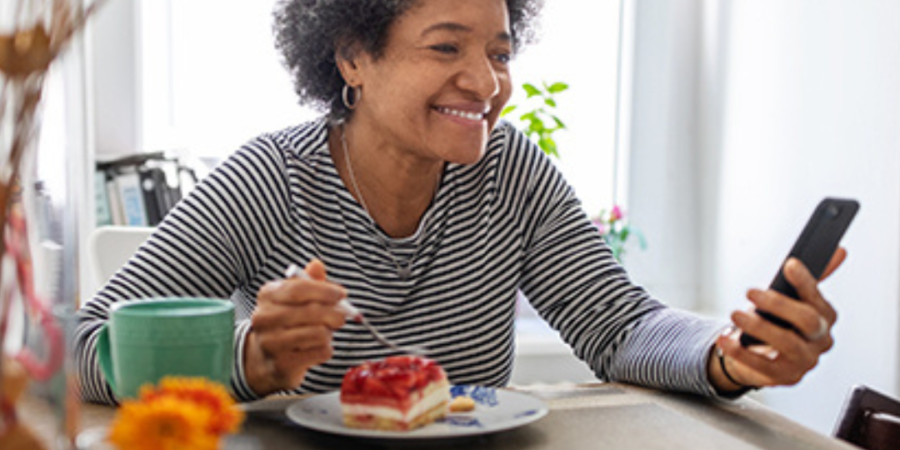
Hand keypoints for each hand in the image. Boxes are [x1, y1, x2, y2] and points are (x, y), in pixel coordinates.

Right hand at [244, 259, 345, 395]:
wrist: (265, 358)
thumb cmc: (286, 322)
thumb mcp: (293, 298)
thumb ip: (308, 282)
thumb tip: (317, 265)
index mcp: (267, 295)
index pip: (299, 288)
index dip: (325, 291)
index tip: (341, 294)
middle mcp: (264, 318)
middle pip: (312, 311)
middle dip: (335, 313)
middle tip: (341, 316)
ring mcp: (271, 343)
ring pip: (319, 333)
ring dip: (329, 333)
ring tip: (324, 332)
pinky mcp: (283, 364)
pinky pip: (320, 352)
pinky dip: (326, 349)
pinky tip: (316, 347)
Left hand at [710, 248, 846, 392]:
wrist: (760, 356)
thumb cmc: (777, 323)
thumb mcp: (790, 299)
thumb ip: (809, 278)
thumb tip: (838, 251)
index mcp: (825, 317)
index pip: (818, 298)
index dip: (805, 281)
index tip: (789, 265)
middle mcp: (820, 340)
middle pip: (808, 320)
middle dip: (779, 303)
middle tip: (751, 292)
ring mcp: (805, 361)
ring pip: (787, 342)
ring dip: (758, 326)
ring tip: (735, 314)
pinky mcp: (785, 376)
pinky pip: (762, 365)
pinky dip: (740, 352)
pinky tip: (725, 339)